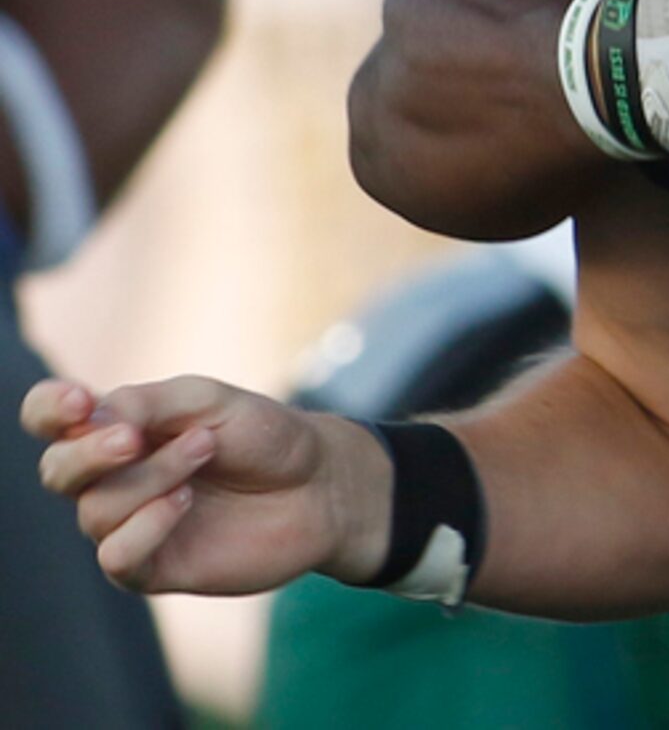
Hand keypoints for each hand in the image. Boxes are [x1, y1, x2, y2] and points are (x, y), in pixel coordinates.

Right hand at [23, 375, 387, 594]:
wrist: (321, 483)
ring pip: (96, 509)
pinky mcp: (152, 567)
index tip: (78, 402)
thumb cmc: (264, 435)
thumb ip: (144, 404)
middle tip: (134, 437)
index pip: (49, 418)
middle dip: (90, 453)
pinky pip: (117, 555)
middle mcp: (113, 478)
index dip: (48, 410)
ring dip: (151, 476)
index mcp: (118, 428)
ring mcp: (130, 524)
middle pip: (58, 471)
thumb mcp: (208, 401)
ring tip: (206, 450)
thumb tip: (87, 419)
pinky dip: (146, 525)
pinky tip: (185, 501)